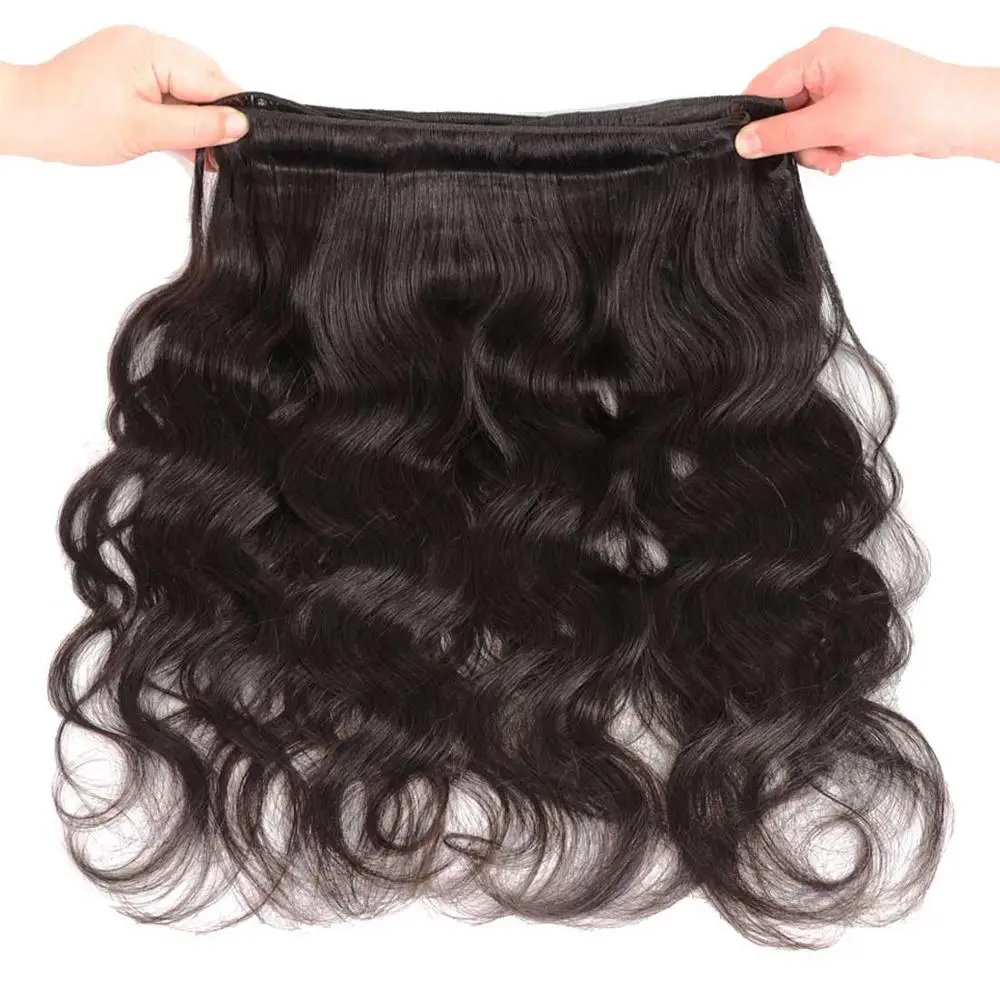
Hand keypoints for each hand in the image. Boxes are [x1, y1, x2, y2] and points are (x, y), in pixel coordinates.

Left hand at [0, 25, 247, 164]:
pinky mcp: (129, 72)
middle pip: (204, 80)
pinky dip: (177, 117)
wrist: (26, 118)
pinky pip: (167, 91)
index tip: (248, 143)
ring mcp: (136, 56)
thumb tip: (240, 125)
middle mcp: (145, 43)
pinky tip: (184, 144)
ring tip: (205, 155)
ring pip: (187, 88)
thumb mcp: (145, 131)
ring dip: (198, 120)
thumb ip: (197, 127)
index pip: (212, 79)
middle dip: (217, 117)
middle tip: (224, 156)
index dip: (233, 112)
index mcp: (150, 49)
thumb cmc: (74, 122)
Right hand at [736, 26, 999, 172]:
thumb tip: (744, 142)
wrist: (955, 117)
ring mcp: (844, 81)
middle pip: (784, 108)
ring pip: (804, 124)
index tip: (754, 150)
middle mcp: (830, 61)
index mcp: (821, 51)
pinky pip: (825, 128)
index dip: (757, 120)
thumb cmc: (905, 106)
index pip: (765, 85)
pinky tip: (853, 151)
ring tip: (843, 153)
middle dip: (798, 140)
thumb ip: (782, 134)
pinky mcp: (856, 101)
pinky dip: (833, 145)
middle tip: (820, 154)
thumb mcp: (832, 125)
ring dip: (818, 148)